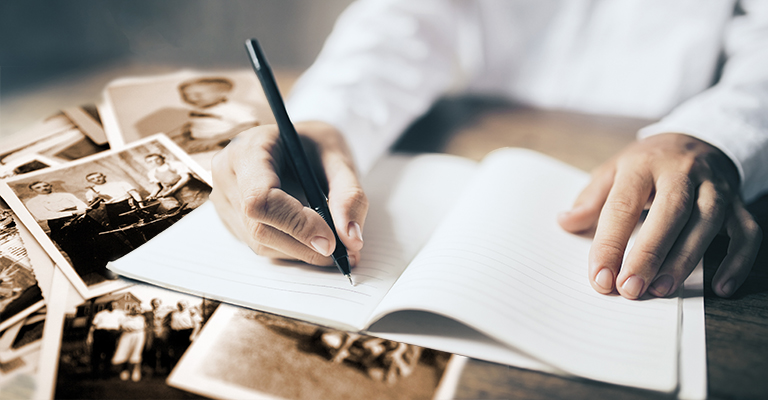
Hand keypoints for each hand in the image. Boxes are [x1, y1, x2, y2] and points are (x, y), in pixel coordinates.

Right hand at [210, 121, 367, 265]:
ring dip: (302, 251)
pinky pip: (261, 246)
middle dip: (305, 245)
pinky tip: (313, 240)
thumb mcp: (338, 157)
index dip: (296, 225)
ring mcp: (224, 200)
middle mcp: (227, 176)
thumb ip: (348, 194)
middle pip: (260, 227)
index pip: (260, 199)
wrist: (296, 143)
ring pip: (261, 243)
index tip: (331, 241)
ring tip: (336, 245)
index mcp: (247, 150)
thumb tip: (351, 239)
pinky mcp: (232, 220)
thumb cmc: (314, 144)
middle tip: (345, 253)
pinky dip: (293, 250)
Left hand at [558, 133, 761, 298]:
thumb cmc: (646, 165)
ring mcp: (714, 186)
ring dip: (685, 259)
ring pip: (707, 222)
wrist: (696, 138)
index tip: (599, 277)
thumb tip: (564, 222)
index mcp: (642, 165)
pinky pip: (745, 232)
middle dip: (649, 253)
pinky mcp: (737, 202)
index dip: (609, 243)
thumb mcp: (613, 171)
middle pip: (669, 212)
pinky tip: (719, 286)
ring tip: (661, 289)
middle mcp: (681, 172)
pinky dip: (736, 261)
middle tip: (630, 289)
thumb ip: (590, 199)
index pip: (623, 205)